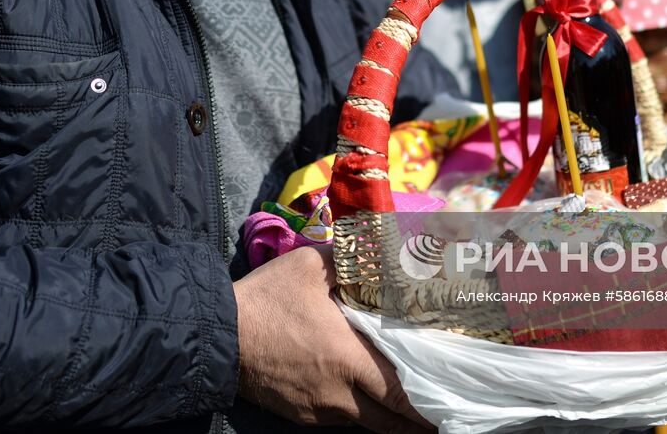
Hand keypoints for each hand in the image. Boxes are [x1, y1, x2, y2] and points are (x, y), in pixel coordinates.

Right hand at [234, 245, 434, 432]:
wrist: (216, 336)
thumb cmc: (265, 300)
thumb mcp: (309, 266)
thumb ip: (349, 260)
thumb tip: (376, 250)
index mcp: (349, 359)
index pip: (402, 392)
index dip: (429, 402)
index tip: (451, 401)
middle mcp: (339, 394)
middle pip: (390, 421)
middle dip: (417, 421)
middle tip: (439, 412)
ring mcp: (317, 410)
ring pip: (364, 423)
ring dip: (385, 417)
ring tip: (408, 408)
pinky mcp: (299, 416)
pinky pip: (337, 420)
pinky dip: (355, 412)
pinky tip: (361, 398)